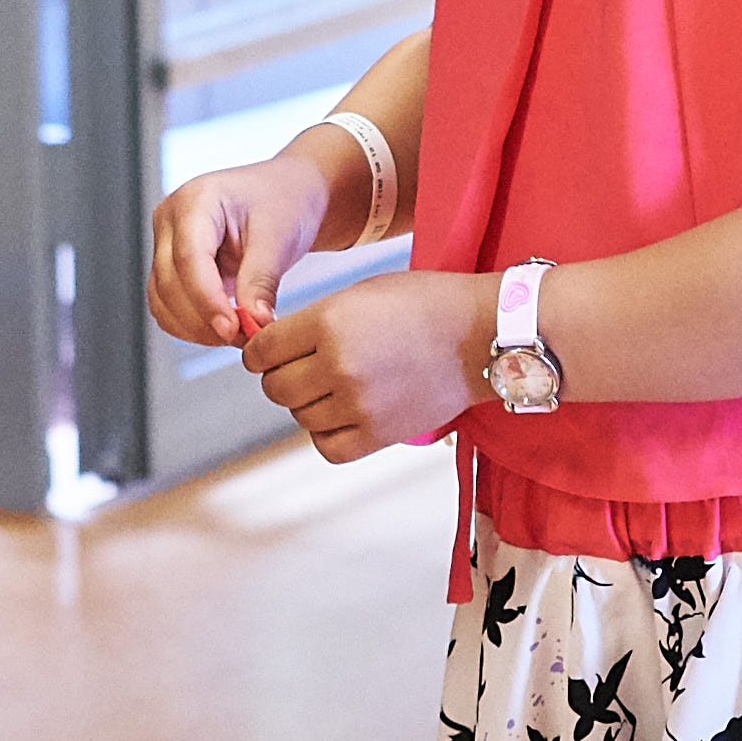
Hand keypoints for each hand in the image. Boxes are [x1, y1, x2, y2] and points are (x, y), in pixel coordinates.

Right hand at [147, 147, 335, 351]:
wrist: (286, 194)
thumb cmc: (284, 202)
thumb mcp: (279, 237)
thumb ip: (261, 281)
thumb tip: (253, 324)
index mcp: (196, 199)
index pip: (188, 256)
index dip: (207, 299)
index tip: (232, 328)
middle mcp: (171, 219)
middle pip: (170, 282)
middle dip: (204, 319)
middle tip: (245, 337)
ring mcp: (166, 243)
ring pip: (162, 300)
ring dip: (197, 328)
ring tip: (240, 334)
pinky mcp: (170, 268)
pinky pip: (167, 307)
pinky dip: (192, 326)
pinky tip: (225, 329)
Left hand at [250, 266, 492, 466]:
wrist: (481, 335)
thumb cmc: (423, 305)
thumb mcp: (359, 295)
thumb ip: (312, 321)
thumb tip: (268, 349)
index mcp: (329, 322)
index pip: (261, 351)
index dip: (260, 351)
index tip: (269, 351)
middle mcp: (338, 365)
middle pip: (275, 388)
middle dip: (282, 376)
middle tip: (304, 367)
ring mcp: (358, 404)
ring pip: (299, 416)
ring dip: (308, 402)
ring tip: (336, 385)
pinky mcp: (379, 434)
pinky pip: (327, 445)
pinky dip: (327, 432)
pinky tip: (343, 412)